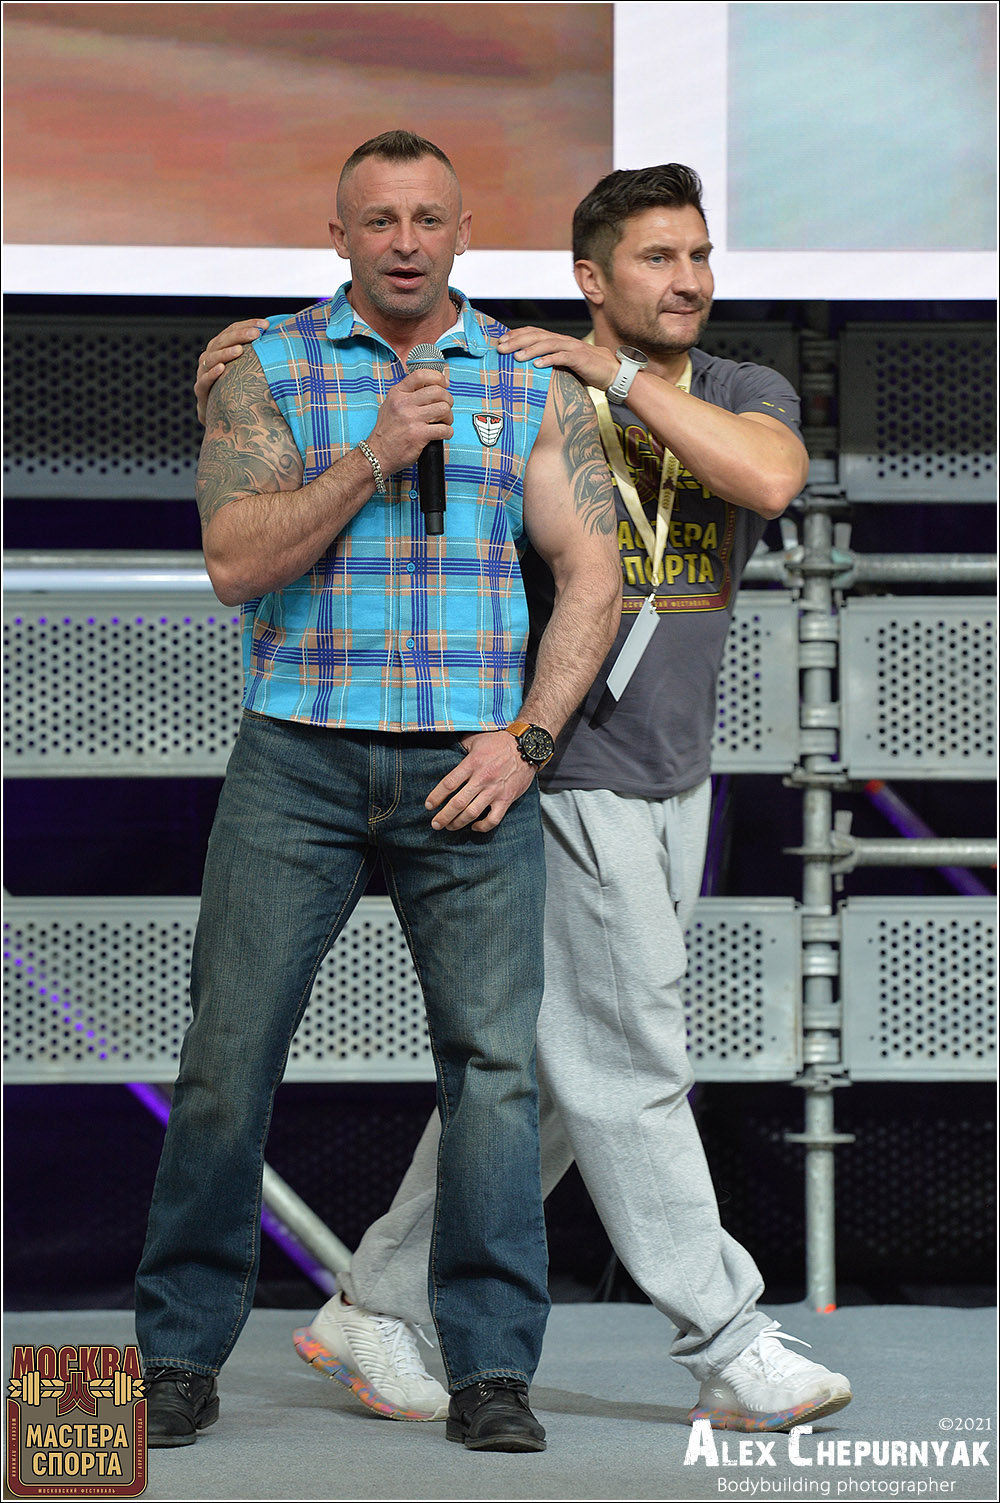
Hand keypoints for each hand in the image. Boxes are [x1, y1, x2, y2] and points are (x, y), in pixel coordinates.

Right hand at [194, 319, 268, 423]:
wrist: (220, 416)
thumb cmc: (237, 388)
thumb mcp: (247, 369)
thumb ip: (258, 356)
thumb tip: (286, 343)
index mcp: (221, 347)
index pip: (233, 330)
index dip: (248, 325)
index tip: (266, 325)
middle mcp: (210, 356)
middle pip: (223, 341)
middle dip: (240, 335)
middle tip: (256, 333)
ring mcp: (203, 372)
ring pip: (212, 358)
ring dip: (226, 353)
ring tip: (240, 350)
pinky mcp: (201, 390)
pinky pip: (205, 380)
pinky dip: (212, 373)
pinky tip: (222, 369)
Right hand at [366, 368, 453, 477]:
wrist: (378, 454)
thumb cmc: (387, 432)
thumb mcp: (390, 405)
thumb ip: (407, 394)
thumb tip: (430, 386)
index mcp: (398, 394)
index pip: (421, 375)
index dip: (438, 378)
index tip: (445, 384)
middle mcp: (404, 403)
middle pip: (438, 392)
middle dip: (448, 400)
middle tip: (445, 409)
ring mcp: (411, 419)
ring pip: (443, 409)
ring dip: (448, 417)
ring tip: (443, 422)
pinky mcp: (419, 435)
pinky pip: (444, 429)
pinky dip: (448, 432)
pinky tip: (443, 434)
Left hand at [424, 731, 534, 832]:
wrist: (527, 747)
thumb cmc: (499, 742)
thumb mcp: (476, 739)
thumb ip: (460, 747)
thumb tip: (446, 751)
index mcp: (472, 763)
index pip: (449, 784)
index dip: (436, 797)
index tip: (429, 806)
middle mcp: (482, 779)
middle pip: (458, 803)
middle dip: (444, 816)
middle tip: (435, 824)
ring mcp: (495, 790)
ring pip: (472, 813)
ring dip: (458, 823)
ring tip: (450, 827)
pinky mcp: (507, 799)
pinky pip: (493, 819)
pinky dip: (482, 826)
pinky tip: (474, 826)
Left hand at [497, 326, 618, 390]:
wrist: (611, 372)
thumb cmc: (586, 370)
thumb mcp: (563, 365)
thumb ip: (548, 364)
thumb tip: (528, 372)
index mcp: (558, 340)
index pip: (534, 332)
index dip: (517, 334)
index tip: (500, 341)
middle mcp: (563, 340)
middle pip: (537, 336)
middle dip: (517, 341)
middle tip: (500, 348)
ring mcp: (572, 348)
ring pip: (548, 344)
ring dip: (530, 349)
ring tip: (516, 356)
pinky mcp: (580, 358)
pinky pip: (562, 357)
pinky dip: (549, 360)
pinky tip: (537, 365)